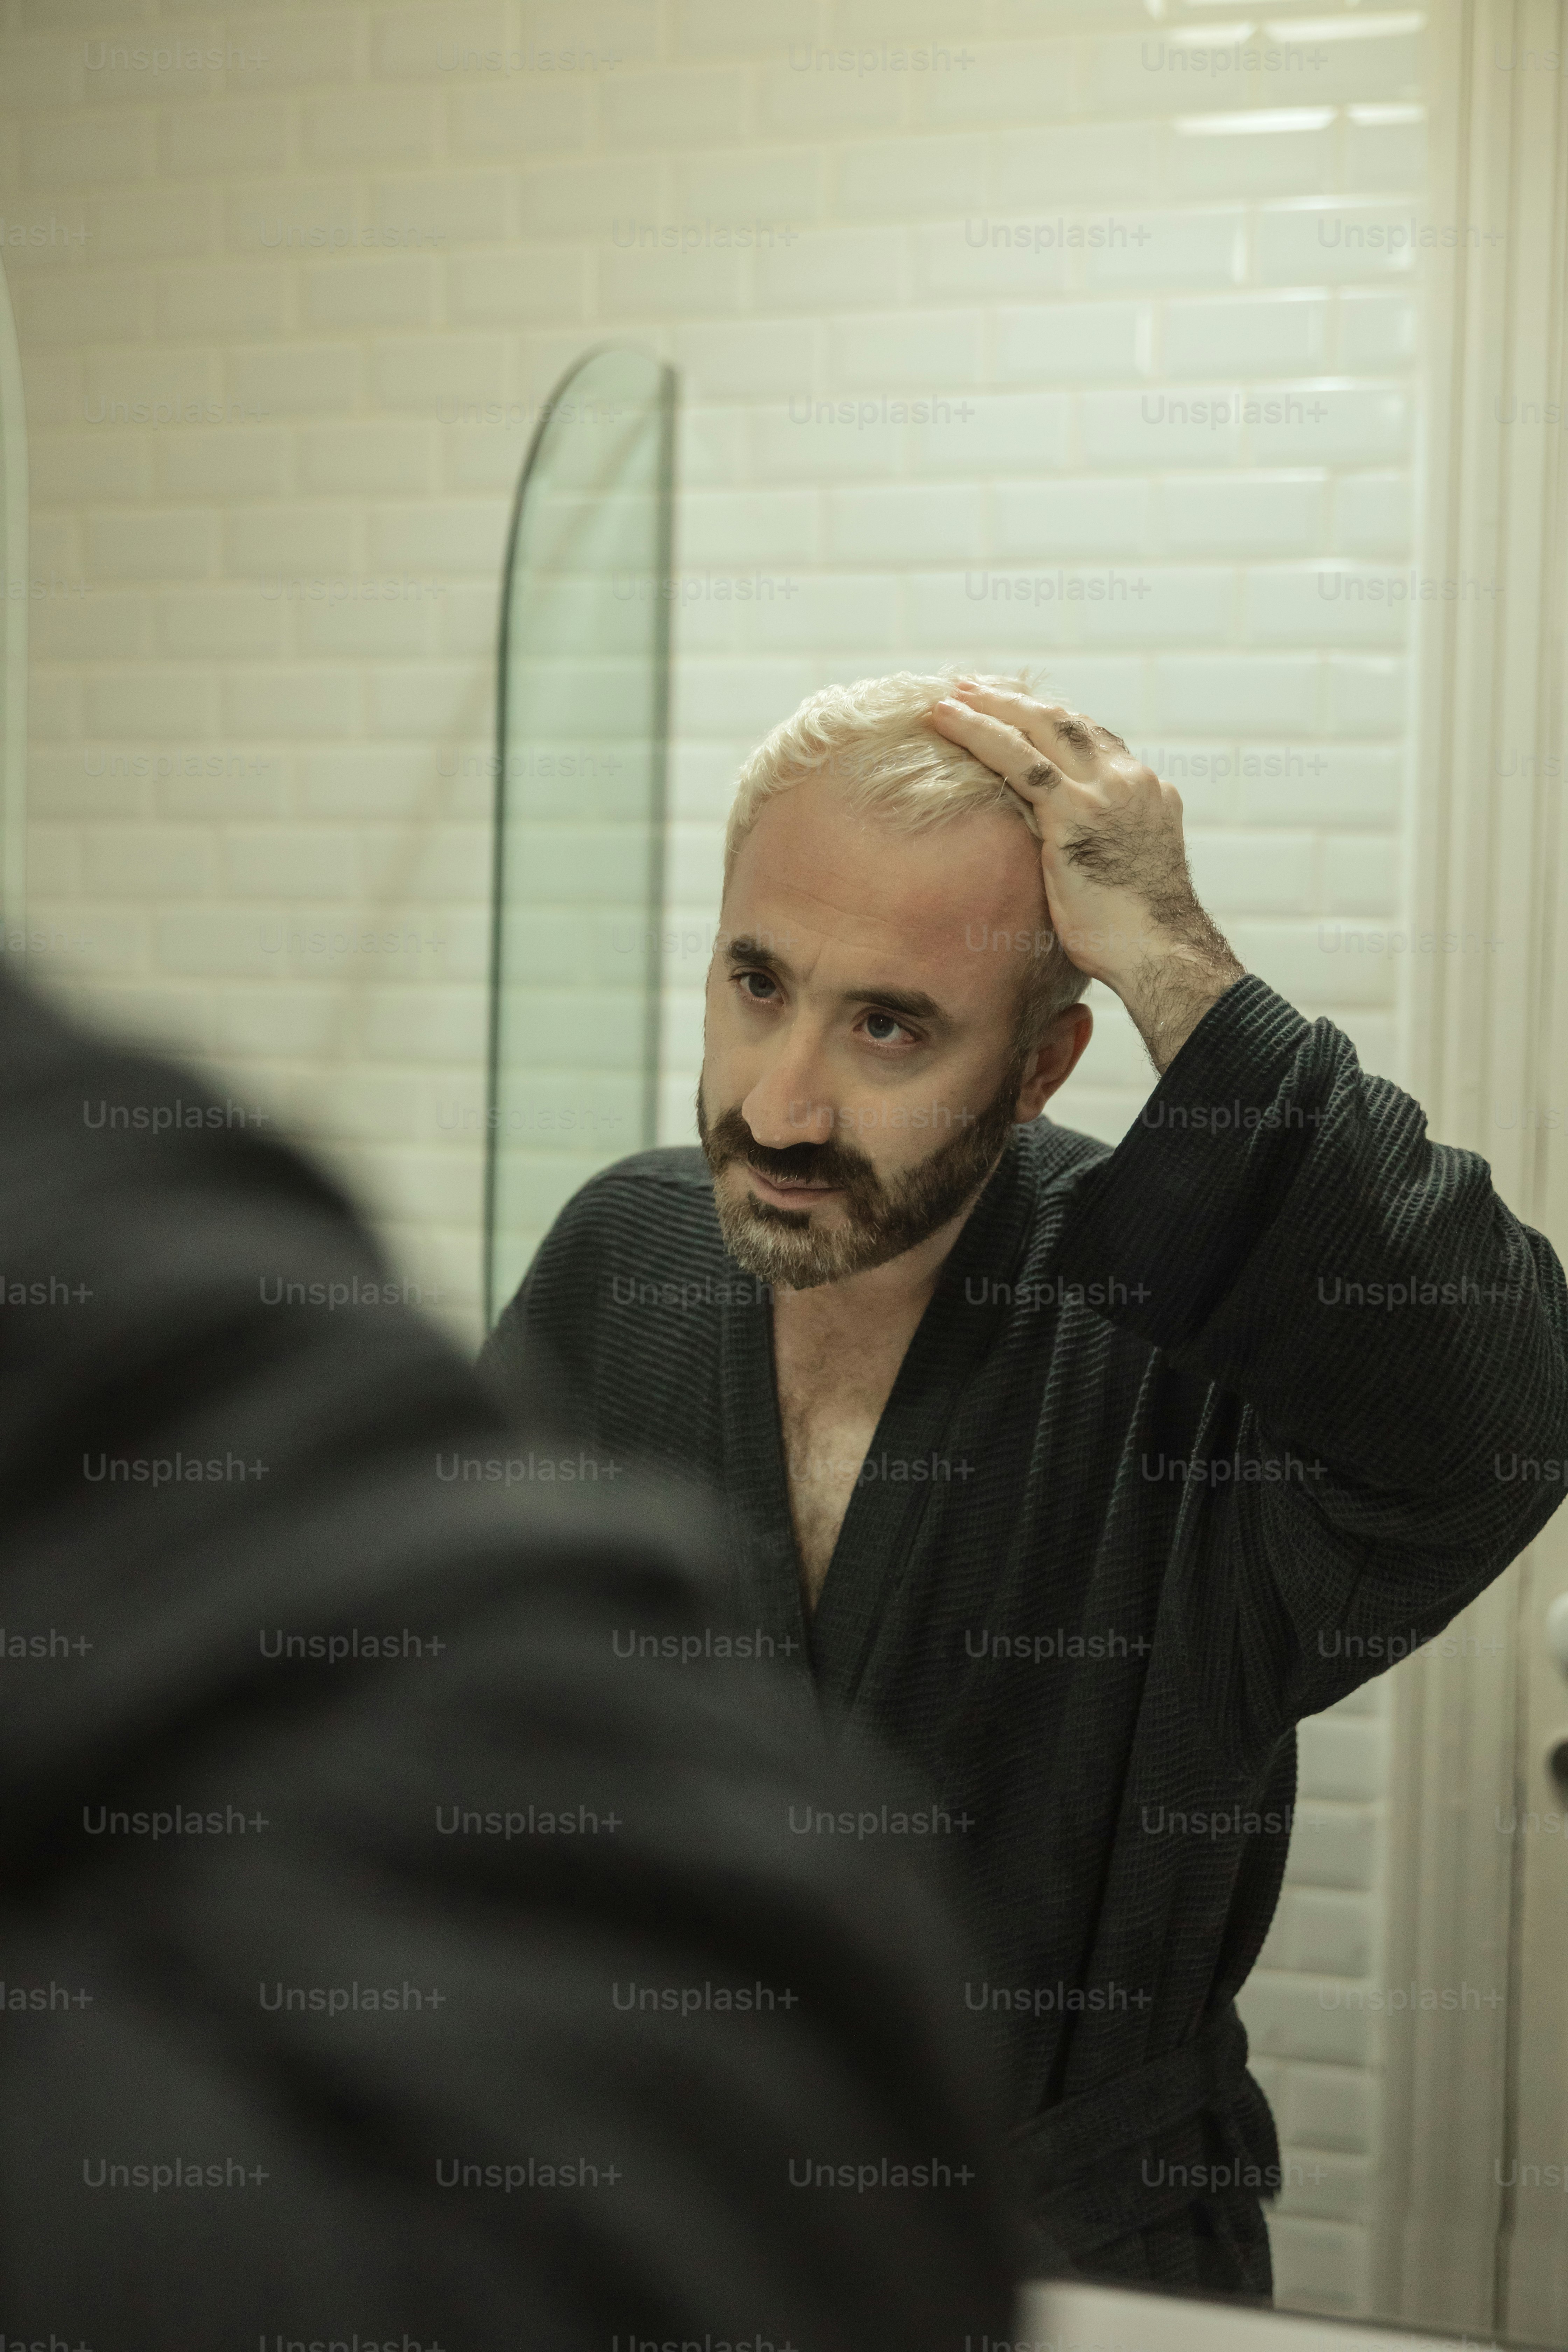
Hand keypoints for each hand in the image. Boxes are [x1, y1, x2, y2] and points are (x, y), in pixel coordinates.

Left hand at [927, 681, 1243, 1072]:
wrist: (1160, 952)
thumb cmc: (1137, 933)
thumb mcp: (1130, 870)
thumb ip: (1111, 842)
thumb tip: (1084, 849)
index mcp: (1148, 790)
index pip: (1092, 738)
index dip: (1048, 721)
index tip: (1015, 711)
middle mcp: (1130, 780)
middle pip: (1066, 720)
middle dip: (1017, 700)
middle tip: (974, 687)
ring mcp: (1104, 792)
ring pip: (1040, 728)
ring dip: (992, 707)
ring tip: (951, 695)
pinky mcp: (1074, 814)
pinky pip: (1019, 761)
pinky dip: (980, 734)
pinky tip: (947, 720)